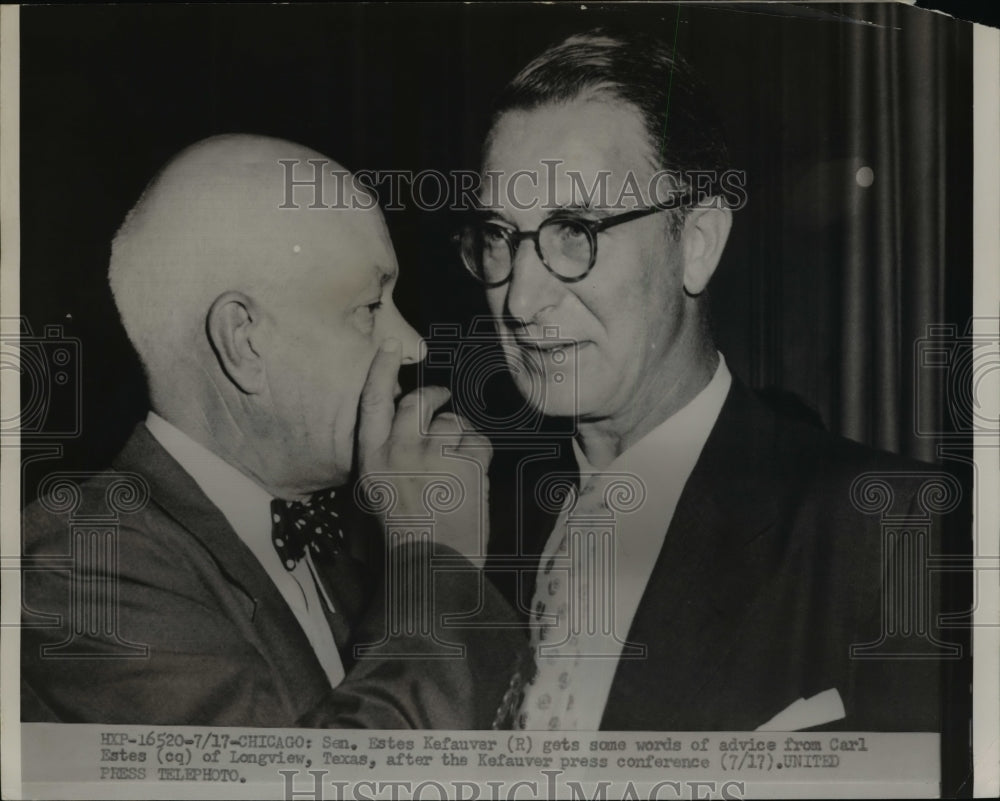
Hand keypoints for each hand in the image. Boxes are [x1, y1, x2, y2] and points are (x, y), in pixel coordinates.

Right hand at [357, 338, 491, 567]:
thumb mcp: (380, 491)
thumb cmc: (408, 532)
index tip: (388, 347)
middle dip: (434, 395)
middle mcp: (399, 451)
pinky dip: (480, 452)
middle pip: (417, 402)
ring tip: (458, 464)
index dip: (380, 371)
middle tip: (442, 399)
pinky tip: (474, 474)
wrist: (434, 565)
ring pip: (452, 421)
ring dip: (459, 435)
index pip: (372, 403)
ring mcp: (434, 456)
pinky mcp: (466, 464)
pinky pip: (478, 440)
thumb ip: (391, 453)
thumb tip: (410, 418)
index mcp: (372, 460)